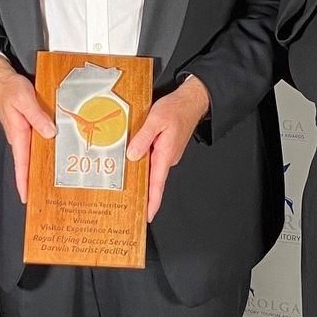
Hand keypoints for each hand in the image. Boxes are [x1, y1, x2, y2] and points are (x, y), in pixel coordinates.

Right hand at [0, 53, 55, 203]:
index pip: (21, 164)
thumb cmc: (9, 88)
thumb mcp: (25, 99)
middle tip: (42, 196)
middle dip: (32, 181)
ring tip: (49, 182)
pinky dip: (41, 151)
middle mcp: (19, 136)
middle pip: (26, 164)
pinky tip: (50, 154)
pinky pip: (35, 143)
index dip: (23, 182)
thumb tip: (49, 132)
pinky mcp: (27, 127)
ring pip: (31, 155)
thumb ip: (38, 117)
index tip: (26, 197)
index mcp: (18, 134)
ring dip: (38, 167)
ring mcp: (23, 133)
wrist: (0, 79)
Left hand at [126, 77, 209, 221]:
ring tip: (125, 184)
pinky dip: (143, 164)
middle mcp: (168, 158)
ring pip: (151, 169)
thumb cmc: (176, 109)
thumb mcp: (155, 120)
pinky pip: (152, 160)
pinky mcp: (165, 149)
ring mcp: (167, 154)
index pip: (158, 184)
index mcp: (166, 154)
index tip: (147, 216)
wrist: (191, 101)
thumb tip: (132, 155)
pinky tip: (133, 162)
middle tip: (128, 204)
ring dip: (140, 176)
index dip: (152, 202)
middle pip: (152, 180)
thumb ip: (143, 138)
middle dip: (142, 193)